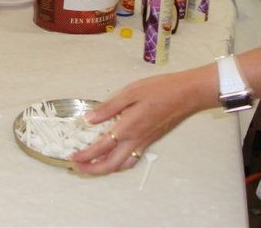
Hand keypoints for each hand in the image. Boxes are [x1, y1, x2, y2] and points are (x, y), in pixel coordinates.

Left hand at [70, 70, 210, 174]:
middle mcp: (136, 140)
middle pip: (112, 165)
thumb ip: (109, 107)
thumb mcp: (130, 92)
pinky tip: (115, 157)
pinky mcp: (151, 141)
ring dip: (106, 169)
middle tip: (79, 167)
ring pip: (123, 165)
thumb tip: (90, 119)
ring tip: (93, 165)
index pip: (102, 147)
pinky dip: (120, 163)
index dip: (86, 155)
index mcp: (128, 127)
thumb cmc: (161, 90)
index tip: (73, 157)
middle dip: (93, 170)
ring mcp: (145, 142)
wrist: (187, 95)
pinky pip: (133, 159)